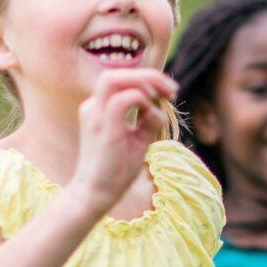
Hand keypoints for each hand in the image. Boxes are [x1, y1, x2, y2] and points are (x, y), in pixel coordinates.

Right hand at [69, 68, 177, 215]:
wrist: (96, 194)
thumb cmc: (116, 170)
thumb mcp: (138, 140)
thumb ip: (147, 120)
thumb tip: (161, 105)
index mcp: (98, 108)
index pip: (122, 79)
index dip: (148, 79)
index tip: (170, 93)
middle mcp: (93, 106)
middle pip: (116, 72)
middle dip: (148, 75)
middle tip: (172, 90)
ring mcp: (95, 114)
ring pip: (114, 78)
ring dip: (144, 82)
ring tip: (163, 96)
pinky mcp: (103, 126)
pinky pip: (124, 99)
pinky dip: (143, 101)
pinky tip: (152, 115)